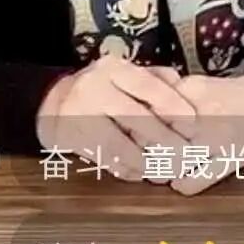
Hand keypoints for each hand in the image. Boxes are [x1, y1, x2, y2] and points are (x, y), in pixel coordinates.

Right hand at [36, 55, 198, 181]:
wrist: (51, 103)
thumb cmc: (101, 89)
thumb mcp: (125, 74)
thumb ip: (154, 78)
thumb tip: (181, 85)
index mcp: (113, 69)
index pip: (149, 87)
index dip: (174, 108)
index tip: (193, 126)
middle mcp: (94, 88)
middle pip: (136, 117)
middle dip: (165, 141)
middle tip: (187, 157)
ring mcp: (79, 115)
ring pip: (119, 144)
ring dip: (147, 162)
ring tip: (168, 171)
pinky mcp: (71, 139)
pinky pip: (104, 158)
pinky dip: (127, 169)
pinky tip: (142, 174)